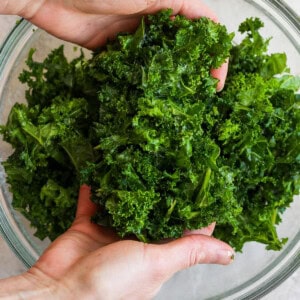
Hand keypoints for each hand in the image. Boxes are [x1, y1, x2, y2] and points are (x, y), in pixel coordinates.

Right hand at [0, 185, 233, 298]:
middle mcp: (135, 241)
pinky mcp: (88, 224)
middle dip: (160, 189)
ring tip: (139, 161)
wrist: (59, 291)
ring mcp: (110, 231)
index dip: (193, 208)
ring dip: (128, 186)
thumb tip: (229, 253)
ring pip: (123, 202)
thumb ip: (189, 252)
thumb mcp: (156, 263)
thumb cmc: (111, 284)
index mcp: (156, 253)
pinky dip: (95, 188)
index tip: (202, 185)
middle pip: (153, 210)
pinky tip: (101, 170)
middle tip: (171, 162)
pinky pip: (93, 201)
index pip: (182, 228)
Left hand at [1, 0, 227, 89]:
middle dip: (193, 72)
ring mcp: (132, 37)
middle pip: (182, 48)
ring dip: (167, 80)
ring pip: (158, 61)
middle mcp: (153, 20)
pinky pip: (131, 67)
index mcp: (168, 3)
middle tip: (197, 99)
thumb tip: (208, 23)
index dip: (215, 55)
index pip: (203, 29)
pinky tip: (146, 96)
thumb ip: (177, 6)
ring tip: (174, 104)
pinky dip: (140, 81)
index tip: (216, 83)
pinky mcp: (112, 49)